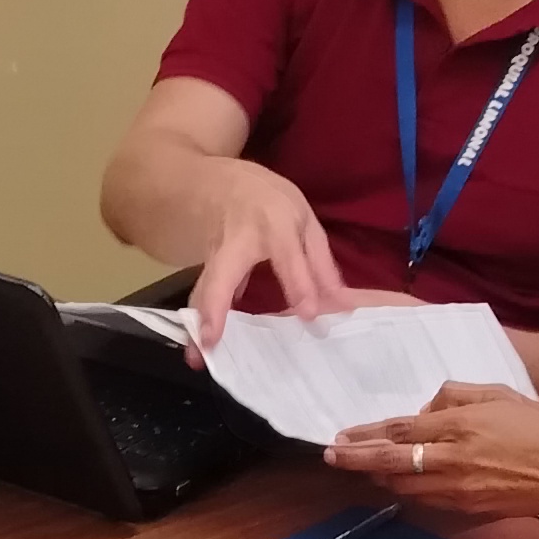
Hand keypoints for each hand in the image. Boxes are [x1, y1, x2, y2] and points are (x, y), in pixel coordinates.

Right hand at [185, 158, 349, 347]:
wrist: (216, 181)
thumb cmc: (268, 200)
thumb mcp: (303, 218)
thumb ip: (320, 261)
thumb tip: (342, 303)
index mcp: (273, 225)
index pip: (287, 257)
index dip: (299, 285)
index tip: (307, 315)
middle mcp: (237, 242)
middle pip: (222, 274)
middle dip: (213, 308)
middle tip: (210, 342)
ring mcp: (214, 256)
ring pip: (203, 289)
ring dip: (198, 323)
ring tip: (196, 358)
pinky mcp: (204, 268)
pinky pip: (203, 296)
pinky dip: (201, 321)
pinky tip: (200, 349)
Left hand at [326, 383, 538, 520]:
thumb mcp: (499, 394)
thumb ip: (457, 394)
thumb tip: (427, 405)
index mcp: (458, 424)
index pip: (400, 430)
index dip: (366, 434)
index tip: (342, 436)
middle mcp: (451, 459)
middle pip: (390, 462)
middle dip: (357, 460)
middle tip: (332, 456)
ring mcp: (457, 488)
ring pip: (403, 485)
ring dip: (379, 477)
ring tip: (362, 468)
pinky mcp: (466, 508)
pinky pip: (426, 499)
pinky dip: (407, 491)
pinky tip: (397, 484)